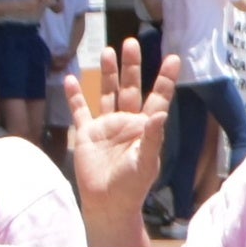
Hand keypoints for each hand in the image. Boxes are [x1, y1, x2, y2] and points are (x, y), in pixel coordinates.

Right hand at [67, 40, 174, 221]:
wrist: (108, 203)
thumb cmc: (132, 186)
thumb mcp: (146, 161)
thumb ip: (154, 137)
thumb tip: (162, 112)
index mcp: (145, 127)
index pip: (158, 97)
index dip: (165, 79)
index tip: (174, 58)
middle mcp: (127, 122)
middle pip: (130, 88)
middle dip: (131, 66)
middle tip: (131, 42)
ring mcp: (106, 126)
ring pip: (108, 93)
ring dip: (107, 74)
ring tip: (108, 51)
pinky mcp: (87, 133)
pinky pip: (80, 111)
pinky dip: (75, 96)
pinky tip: (71, 79)